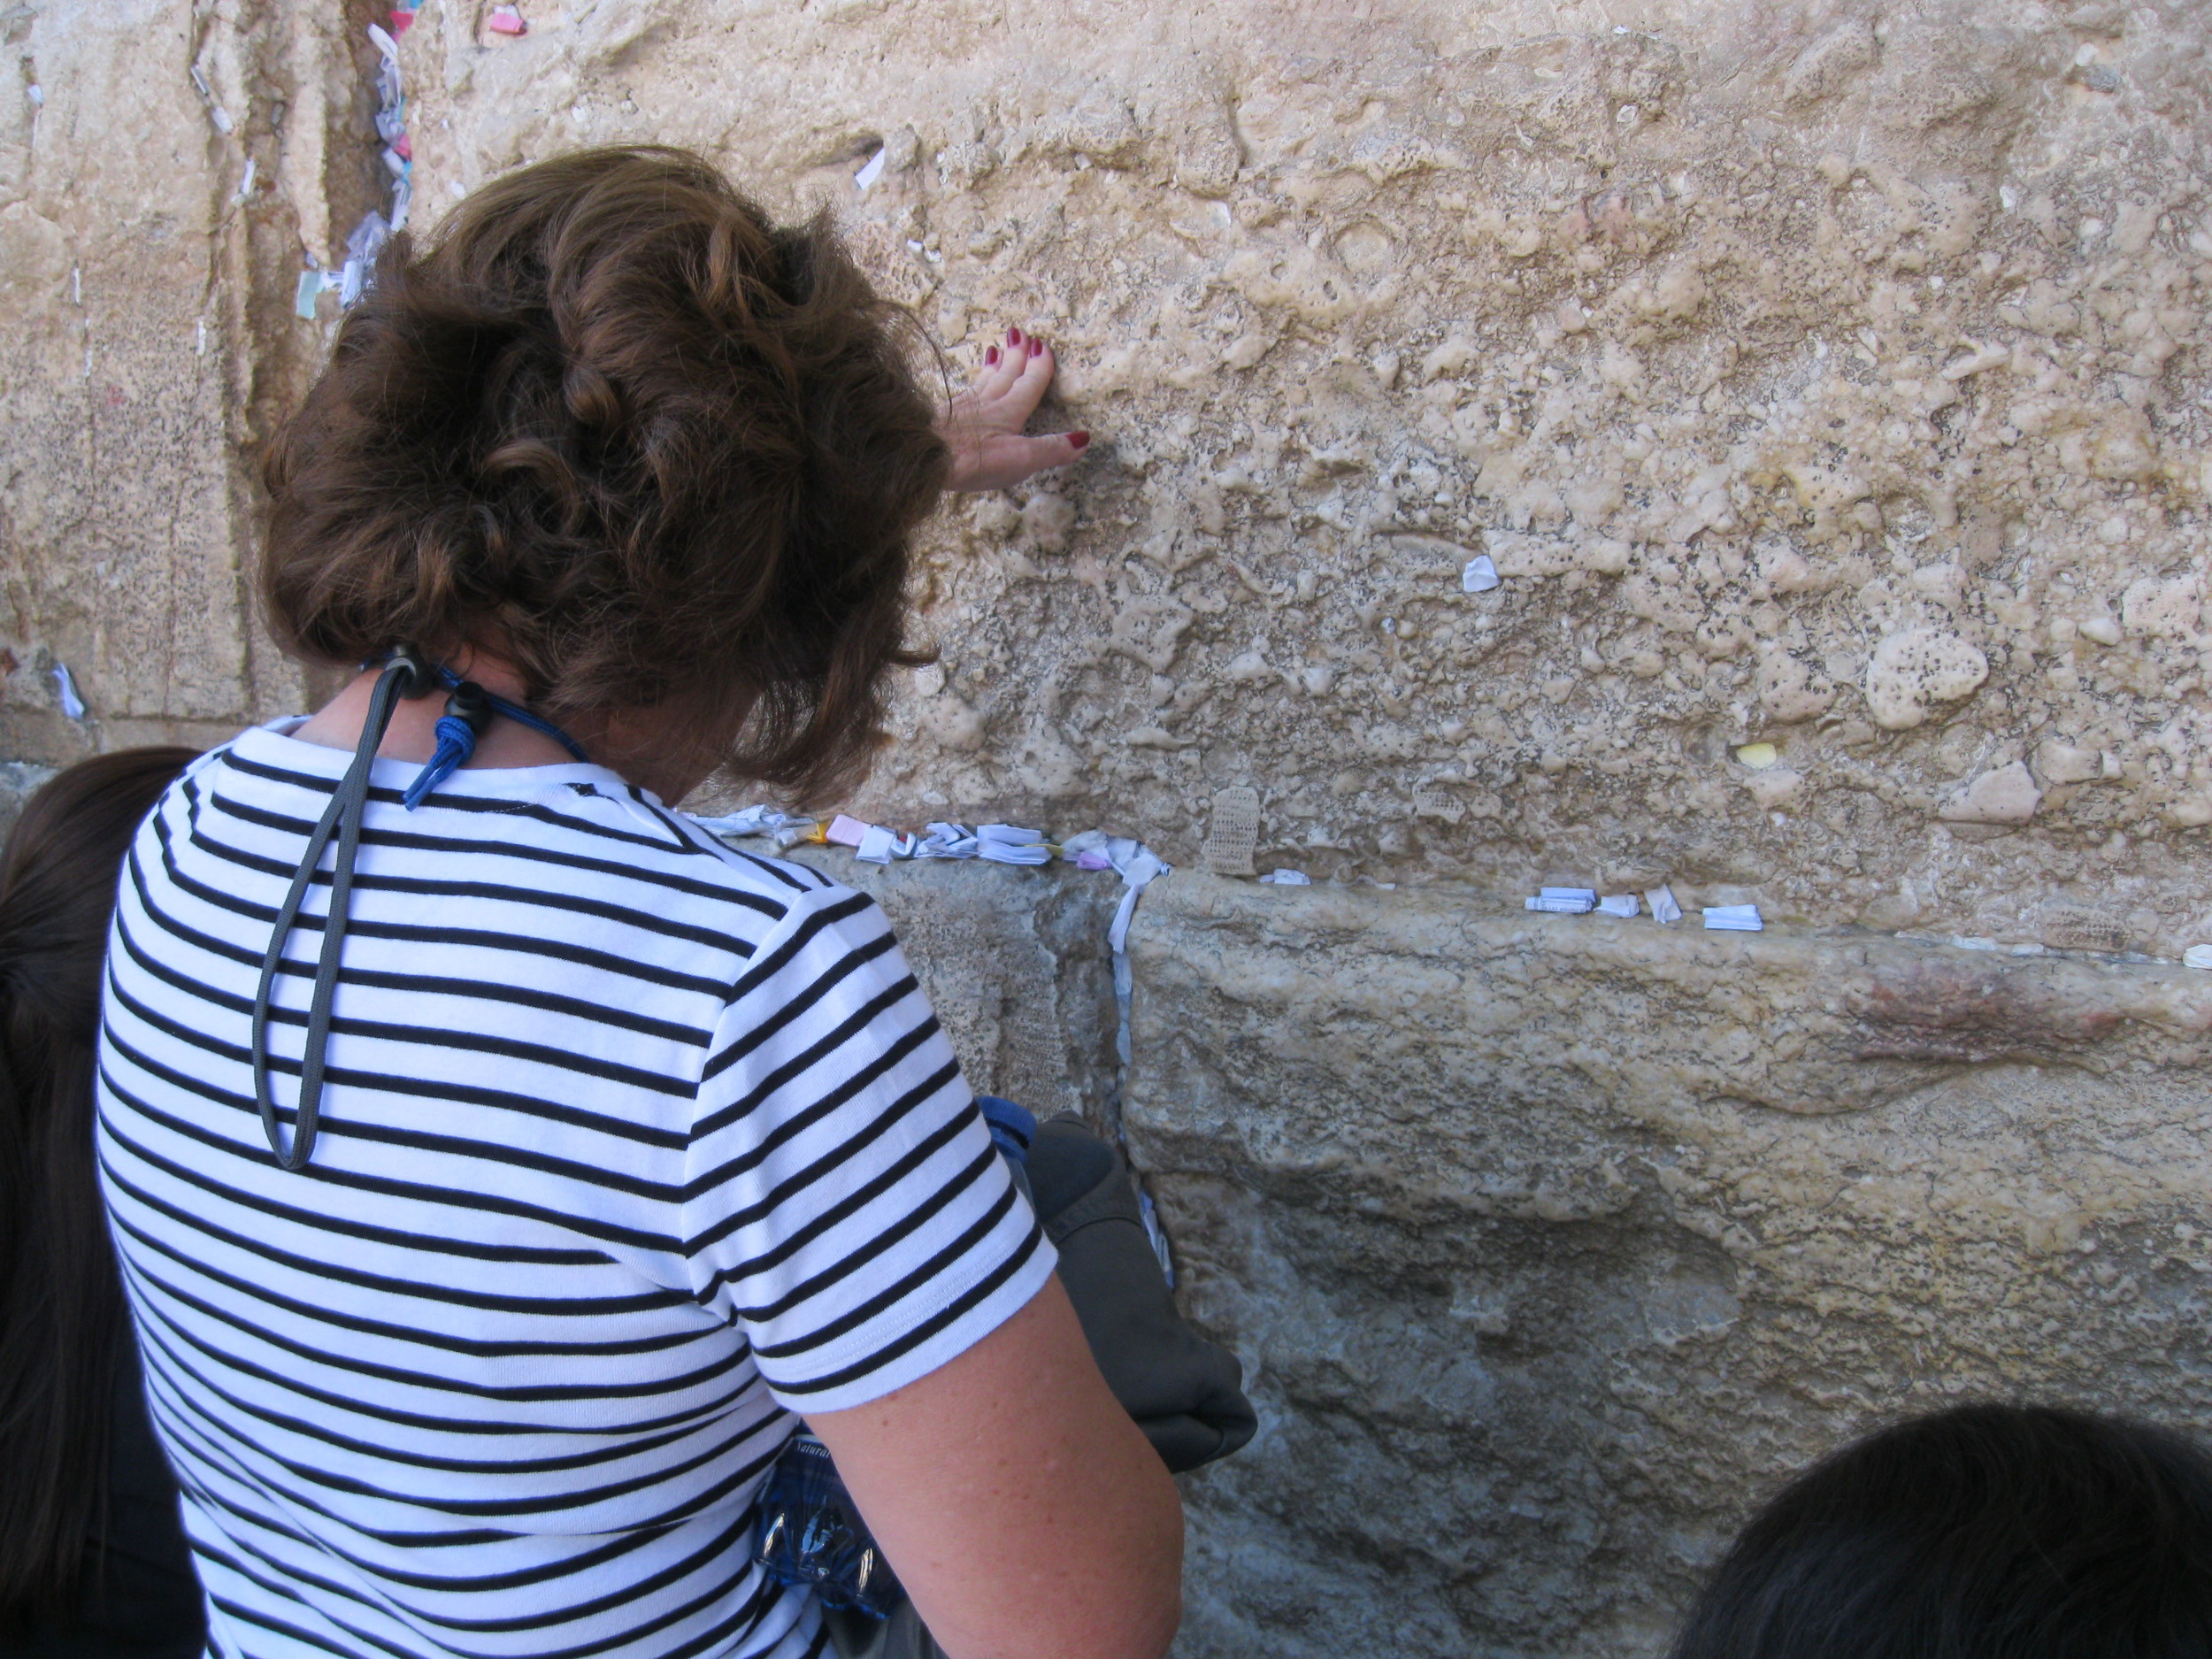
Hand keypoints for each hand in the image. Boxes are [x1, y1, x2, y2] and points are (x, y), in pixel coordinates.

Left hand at [941, 325, 1090, 491]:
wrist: (922, 455)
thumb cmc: (973, 458)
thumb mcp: (1021, 458)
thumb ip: (1051, 449)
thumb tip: (1083, 439)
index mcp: (1010, 411)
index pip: (1030, 383)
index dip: (1039, 366)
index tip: (1043, 346)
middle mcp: (988, 403)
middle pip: (1006, 373)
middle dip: (1016, 354)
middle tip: (1020, 333)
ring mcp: (964, 406)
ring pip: (984, 379)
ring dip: (994, 364)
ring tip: (997, 348)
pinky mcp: (943, 415)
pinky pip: (965, 390)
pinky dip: (972, 381)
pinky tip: (968, 384)